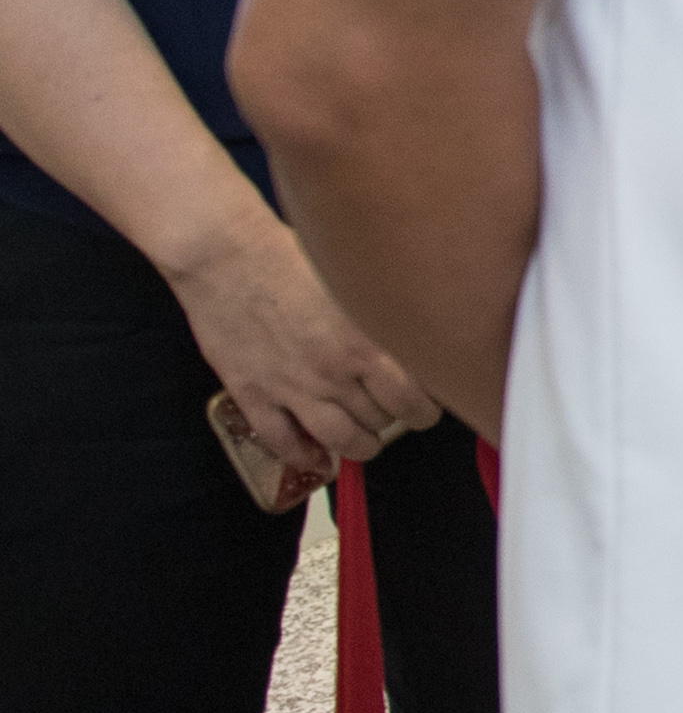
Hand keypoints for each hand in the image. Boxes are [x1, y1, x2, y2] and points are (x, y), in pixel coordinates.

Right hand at [167, 204, 438, 479]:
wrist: (225, 255)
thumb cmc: (292, 254)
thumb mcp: (356, 280)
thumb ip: (383, 315)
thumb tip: (413, 333)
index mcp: (365, 344)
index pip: (412, 400)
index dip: (424, 410)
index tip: (427, 408)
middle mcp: (331, 374)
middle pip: (378, 420)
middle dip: (392, 421)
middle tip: (396, 416)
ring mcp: (290, 389)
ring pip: (337, 440)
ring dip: (358, 446)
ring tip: (366, 442)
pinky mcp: (252, 395)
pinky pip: (282, 441)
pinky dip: (303, 456)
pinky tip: (315, 457)